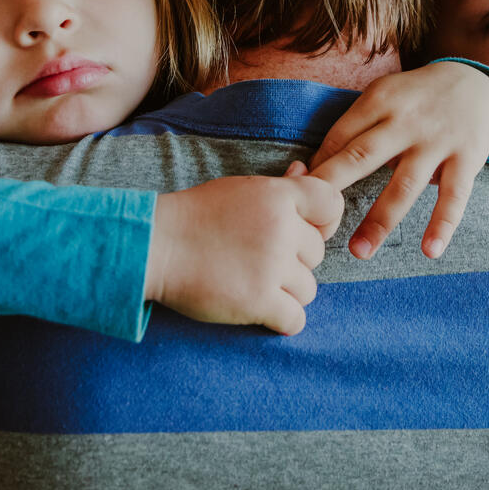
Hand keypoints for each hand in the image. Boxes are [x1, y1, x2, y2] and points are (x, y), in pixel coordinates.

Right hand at [145, 174, 343, 335]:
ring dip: (287, 292)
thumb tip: (303, 169)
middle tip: (259, 259)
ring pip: (309, 289)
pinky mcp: (258, 301)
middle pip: (318, 253)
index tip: (302, 231)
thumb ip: (278, 186)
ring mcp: (271, 266)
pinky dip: (281, 320)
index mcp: (278, 196)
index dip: (323, 222)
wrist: (155, 246)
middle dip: (296, 261)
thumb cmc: (196, 216)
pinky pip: (296, 320)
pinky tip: (260, 309)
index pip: (332, 205)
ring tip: (254, 283)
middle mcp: (281, 228)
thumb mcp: (239, 189)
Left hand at [305, 61, 488, 260]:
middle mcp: (406, 121)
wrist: (475, 84)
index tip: (300, 196)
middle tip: (312, 222)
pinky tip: (430, 251)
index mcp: (379, 101)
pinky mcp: (466, 159)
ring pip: (404, 186)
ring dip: (380, 221)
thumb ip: (354, 127)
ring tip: (359, 251)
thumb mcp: (383, 96)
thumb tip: (312, 169)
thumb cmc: (414, 99)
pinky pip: (454, 197)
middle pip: (362, 157)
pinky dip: (443, 224)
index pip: (339, 138)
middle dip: (333, 188)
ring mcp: (437, 141)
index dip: (317, 169)